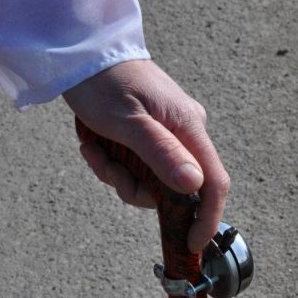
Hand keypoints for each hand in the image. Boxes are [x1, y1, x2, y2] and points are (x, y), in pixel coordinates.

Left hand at [63, 59, 229, 251]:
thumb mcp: (129, 123)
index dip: (207, 219)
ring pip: (150, 181)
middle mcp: (186, 134)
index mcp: (189, 129)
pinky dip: (113, 163)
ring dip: (118, 174)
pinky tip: (94, 144)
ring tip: (94, 148)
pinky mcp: (151, 137)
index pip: (214, 184)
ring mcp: (169, 136)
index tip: (191, 244)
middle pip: (174, 189)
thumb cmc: (105, 82)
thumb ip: (161, 154)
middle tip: (108, 168)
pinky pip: (138, 167)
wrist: (82, 53)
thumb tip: (194, 186)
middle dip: (136, 188)